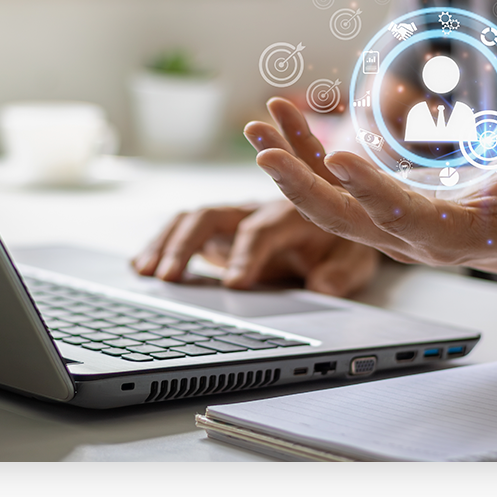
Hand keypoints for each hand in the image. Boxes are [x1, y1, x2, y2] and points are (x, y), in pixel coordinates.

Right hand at [132, 199, 378, 297]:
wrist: (337, 221)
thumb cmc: (341, 245)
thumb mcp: (354, 262)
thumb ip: (340, 273)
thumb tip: (321, 287)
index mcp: (291, 213)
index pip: (261, 230)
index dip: (247, 255)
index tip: (235, 284)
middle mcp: (255, 208)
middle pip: (213, 215)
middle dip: (187, 244)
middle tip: (169, 278)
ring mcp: (233, 218)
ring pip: (192, 218)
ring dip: (167, 243)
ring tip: (146, 272)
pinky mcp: (218, 230)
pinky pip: (184, 229)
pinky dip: (161, 244)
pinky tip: (141, 266)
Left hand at [248, 98, 496, 313]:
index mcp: (446, 236)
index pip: (400, 215)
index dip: (370, 189)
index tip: (338, 157)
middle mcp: (403, 238)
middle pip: (342, 219)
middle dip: (301, 187)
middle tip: (265, 153)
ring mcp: (381, 225)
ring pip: (324, 202)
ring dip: (288, 165)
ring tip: (257, 126)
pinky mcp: (371, 208)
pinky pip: (328, 183)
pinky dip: (302, 154)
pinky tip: (280, 121)